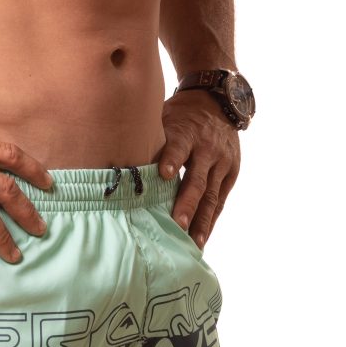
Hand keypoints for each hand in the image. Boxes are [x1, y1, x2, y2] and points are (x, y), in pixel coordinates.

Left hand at [154, 90, 240, 245]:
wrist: (217, 102)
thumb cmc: (180, 115)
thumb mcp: (165, 117)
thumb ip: (150, 139)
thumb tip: (114, 158)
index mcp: (187, 132)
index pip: (178, 146)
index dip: (172, 160)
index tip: (164, 175)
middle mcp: (207, 149)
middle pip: (197, 179)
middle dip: (187, 204)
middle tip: (177, 225)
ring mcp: (222, 162)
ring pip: (211, 196)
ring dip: (201, 221)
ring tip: (193, 244)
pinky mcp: (231, 173)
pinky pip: (220, 201)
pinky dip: (211, 220)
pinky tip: (201, 239)